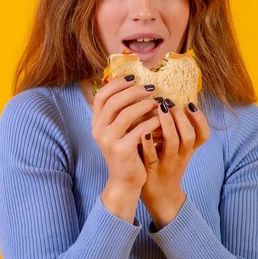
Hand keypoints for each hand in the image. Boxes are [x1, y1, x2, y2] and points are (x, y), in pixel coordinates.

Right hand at [91, 75, 160, 221]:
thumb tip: (134, 85)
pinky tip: (161, 119)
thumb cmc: (126, 151)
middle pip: (114, 102)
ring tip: (158, 102)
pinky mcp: (121, 151)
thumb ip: (121, 112)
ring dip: (144, 105)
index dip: (117, 84)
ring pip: (126, 114)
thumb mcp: (119, 130)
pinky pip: (139, 130)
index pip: (101, 96)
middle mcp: (98, 130)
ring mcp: (108, 141)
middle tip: (150, 88)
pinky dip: (152, 122)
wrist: (126, 181)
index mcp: (96, 123)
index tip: (133, 78)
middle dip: (134, 92)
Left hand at [139, 99, 209, 228]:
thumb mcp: (179, 150)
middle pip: (188, 136)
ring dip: (167, 124)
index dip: (200, 120)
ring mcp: (166, 164)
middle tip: (169, 102)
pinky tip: (143, 130)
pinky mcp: (151, 170)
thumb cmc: (167, 166)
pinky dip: (148, 142)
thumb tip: (173, 101)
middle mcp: (181, 156)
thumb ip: (179, 130)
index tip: (190, 104)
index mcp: (189, 150)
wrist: (160, 198)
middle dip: (181, 117)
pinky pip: (151, 155)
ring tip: (159, 108)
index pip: (203, 135)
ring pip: (173, 143)